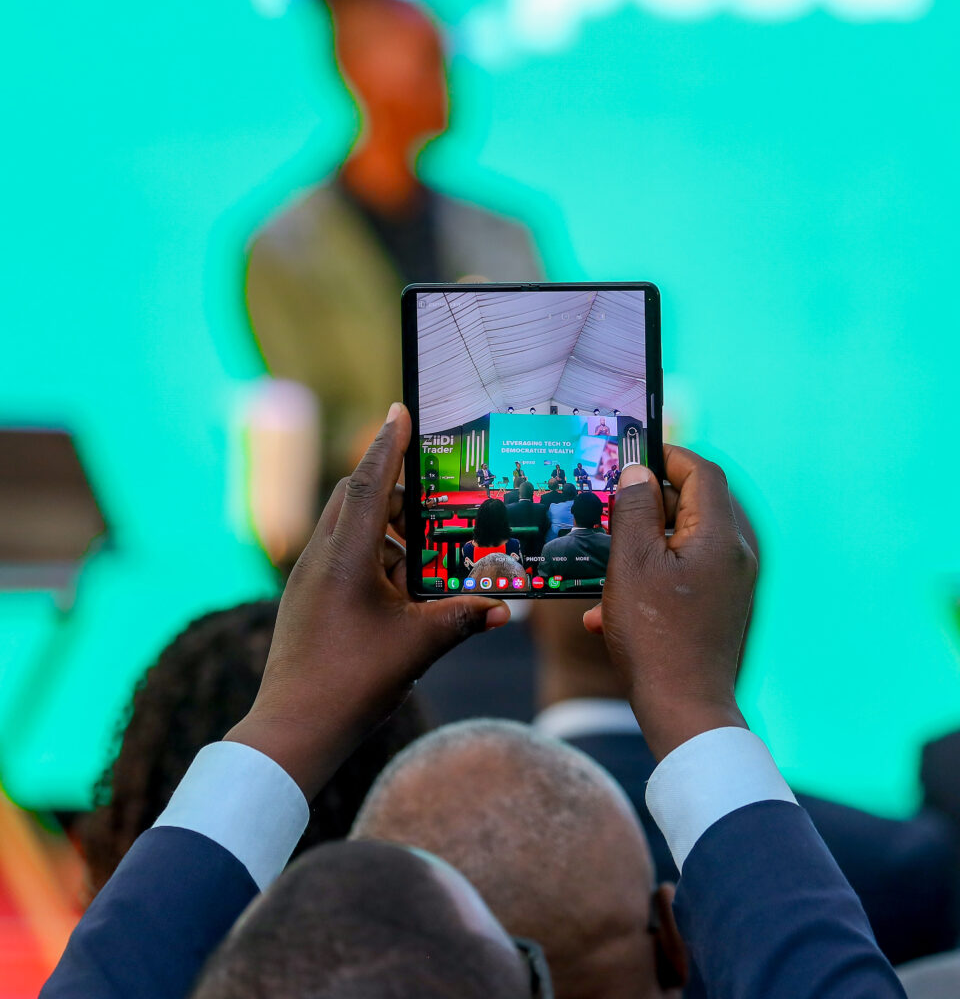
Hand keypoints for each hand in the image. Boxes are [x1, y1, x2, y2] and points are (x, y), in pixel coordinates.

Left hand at [226, 403, 509, 797]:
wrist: (294, 728)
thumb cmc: (352, 683)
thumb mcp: (418, 646)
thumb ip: (463, 619)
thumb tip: (504, 610)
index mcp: (346, 557)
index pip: (370, 484)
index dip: (387, 445)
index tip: (399, 409)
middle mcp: (322, 558)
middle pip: (356, 500)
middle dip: (393, 488)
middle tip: (432, 491)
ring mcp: (310, 579)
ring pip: (349, 531)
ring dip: (386, 529)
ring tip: (425, 543)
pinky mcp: (309, 599)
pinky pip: (343, 558)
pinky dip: (374, 557)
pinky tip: (402, 583)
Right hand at [584, 446, 756, 760]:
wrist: (685, 710)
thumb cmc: (655, 636)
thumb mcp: (631, 564)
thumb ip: (633, 510)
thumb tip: (638, 474)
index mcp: (718, 537)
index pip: (702, 473)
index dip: (669, 456)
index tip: (635, 454)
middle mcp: (733, 556)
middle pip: (694, 507)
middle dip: (649, 504)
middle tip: (611, 507)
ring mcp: (730, 586)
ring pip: (683, 544)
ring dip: (644, 546)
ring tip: (607, 563)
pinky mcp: (720, 610)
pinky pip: (684, 578)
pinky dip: (652, 580)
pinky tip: (612, 611)